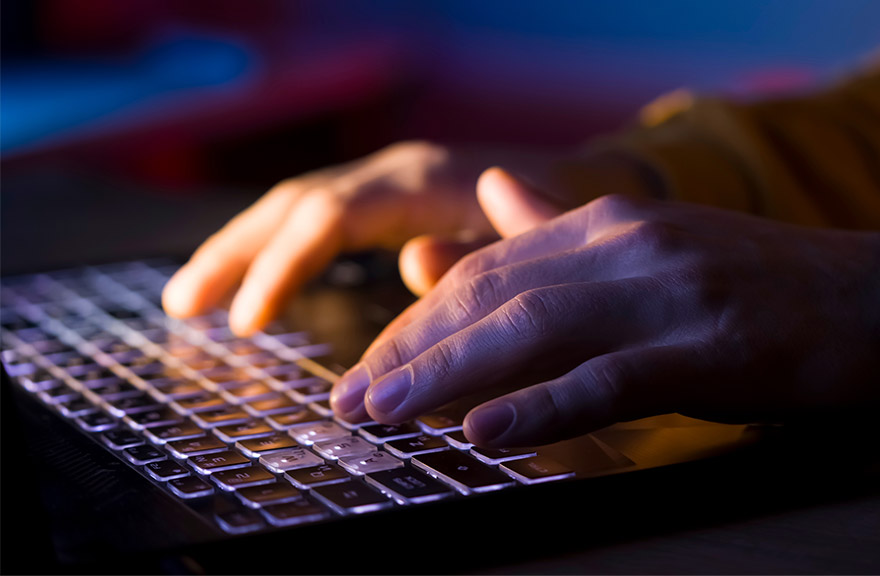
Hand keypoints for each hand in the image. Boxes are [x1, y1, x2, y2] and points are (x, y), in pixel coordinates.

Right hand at [162, 140, 652, 335]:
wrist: (592, 181)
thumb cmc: (566, 220)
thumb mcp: (532, 244)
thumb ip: (480, 255)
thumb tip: (411, 265)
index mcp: (423, 182)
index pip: (330, 217)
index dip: (283, 266)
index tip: (248, 321)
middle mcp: (394, 172)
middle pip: (294, 203)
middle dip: (235, 253)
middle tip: (182, 305)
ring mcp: (386, 180)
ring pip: (294, 204)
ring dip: (240, 248)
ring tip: (188, 298)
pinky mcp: (386, 197)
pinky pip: (315, 215)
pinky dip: (274, 247)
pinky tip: (248, 281)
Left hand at [331, 172, 879, 446]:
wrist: (872, 300)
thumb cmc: (753, 283)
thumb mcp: (649, 243)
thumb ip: (559, 225)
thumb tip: (485, 198)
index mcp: (607, 220)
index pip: (486, 266)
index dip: (417, 318)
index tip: (370, 363)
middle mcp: (626, 243)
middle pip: (492, 295)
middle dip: (412, 348)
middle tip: (353, 398)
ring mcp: (667, 292)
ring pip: (533, 331)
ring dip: (448, 374)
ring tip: (386, 413)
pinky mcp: (709, 347)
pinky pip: (608, 379)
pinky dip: (540, 406)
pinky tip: (484, 433)